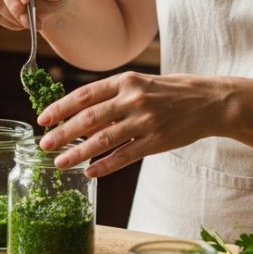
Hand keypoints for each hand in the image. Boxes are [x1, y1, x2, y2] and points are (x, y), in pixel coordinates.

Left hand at [36, 72, 235, 177]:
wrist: (209, 100)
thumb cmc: (170, 91)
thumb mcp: (140, 83)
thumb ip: (113, 96)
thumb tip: (80, 115)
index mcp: (126, 81)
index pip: (84, 95)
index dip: (60, 107)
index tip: (43, 119)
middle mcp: (133, 99)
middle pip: (89, 118)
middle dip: (62, 133)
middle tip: (43, 145)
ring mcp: (145, 121)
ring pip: (103, 140)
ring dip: (78, 153)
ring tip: (60, 162)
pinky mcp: (156, 141)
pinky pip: (125, 156)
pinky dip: (105, 165)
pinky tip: (90, 172)